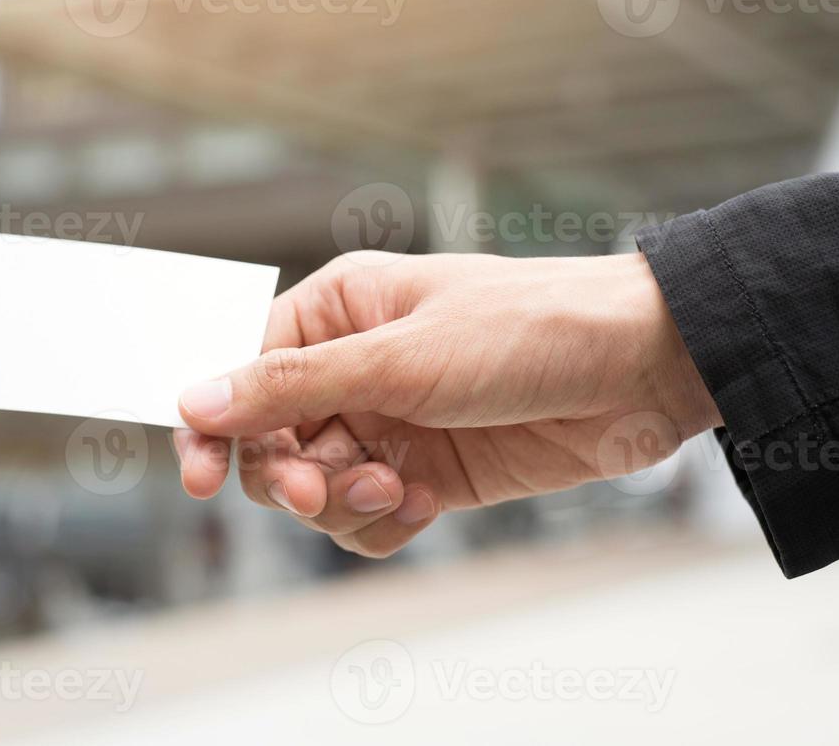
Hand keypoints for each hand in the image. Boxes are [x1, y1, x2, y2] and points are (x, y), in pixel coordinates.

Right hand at [173, 251, 721, 557]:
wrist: (642, 371)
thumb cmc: (527, 329)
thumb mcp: (400, 358)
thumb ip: (293, 385)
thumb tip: (197, 398)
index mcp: (336, 312)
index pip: (244, 371)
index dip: (216, 424)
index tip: (203, 477)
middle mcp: (354, 367)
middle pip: (272, 440)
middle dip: (289, 473)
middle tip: (321, 488)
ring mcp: (389, 424)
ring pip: (317, 487)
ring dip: (341, 503)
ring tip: (391, 492)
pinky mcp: (426, 474)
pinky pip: (367, 518)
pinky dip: (381, 525)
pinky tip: (422, 506)